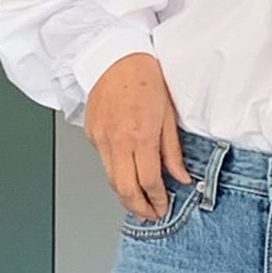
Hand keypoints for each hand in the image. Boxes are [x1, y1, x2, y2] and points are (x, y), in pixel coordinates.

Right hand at [83, 52, 191, 220]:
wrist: (116, 58)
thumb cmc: (145, 79)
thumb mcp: (167, 114)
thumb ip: (172, 150)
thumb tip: (181, 176)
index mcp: (140, 135)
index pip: (148, 181)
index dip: (157, 199)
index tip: (163, 207)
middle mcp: (117, 140)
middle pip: (124, 189)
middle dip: (138, 207)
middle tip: (150, 214)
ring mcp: (100, 138)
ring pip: (110, 179)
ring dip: (125, 196)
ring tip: (139, 202)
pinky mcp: (90, 134)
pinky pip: (103, 162)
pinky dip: (115, 173)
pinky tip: (127, 174)